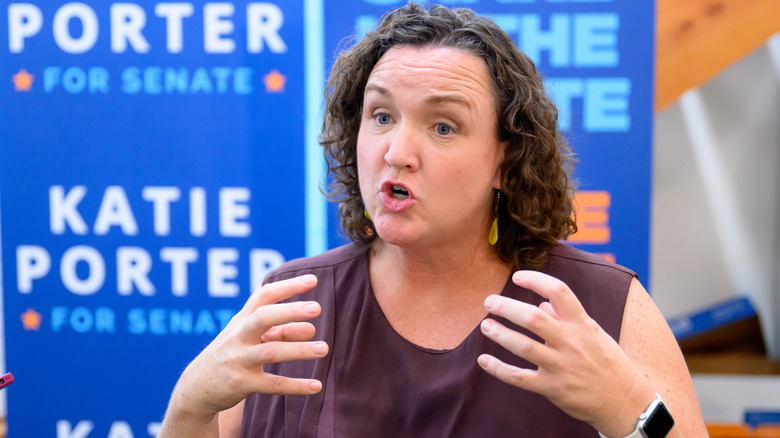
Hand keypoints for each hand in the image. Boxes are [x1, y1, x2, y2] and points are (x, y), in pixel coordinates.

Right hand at [167, 274, 328, 422]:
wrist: (196, 388)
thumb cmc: (232, 355)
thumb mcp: (250, 338)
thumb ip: (280, 331)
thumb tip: (311, 328)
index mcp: (242, 320)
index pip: (264, 296)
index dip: (287, 287)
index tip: (313, 279)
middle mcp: (239, 336)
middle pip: (263, 318)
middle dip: (290, 311)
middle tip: (317, 308)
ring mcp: (238, 360)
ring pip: (270, 352)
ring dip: (298, 350)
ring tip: (323, 348)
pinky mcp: (241, 384)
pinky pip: (272, 384)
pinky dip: (296, 386)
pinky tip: (316, 386)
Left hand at [477, 270, 653, 436]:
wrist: (625, 400)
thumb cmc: (607, 361)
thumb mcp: (593, 333)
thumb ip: (567, 318)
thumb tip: (543, 303)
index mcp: (582, 324)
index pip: (559, 291)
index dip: (536, 280)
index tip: (517, 277)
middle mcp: (571, 343)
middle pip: (534, 318)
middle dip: (507, 307)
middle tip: (489, 302)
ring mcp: (561, 366)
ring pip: (523, 346)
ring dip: (500, 334)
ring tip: (485, 325)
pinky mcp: (552, 388)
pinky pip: (519, 378)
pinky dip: (498, 369)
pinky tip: (484, 360)